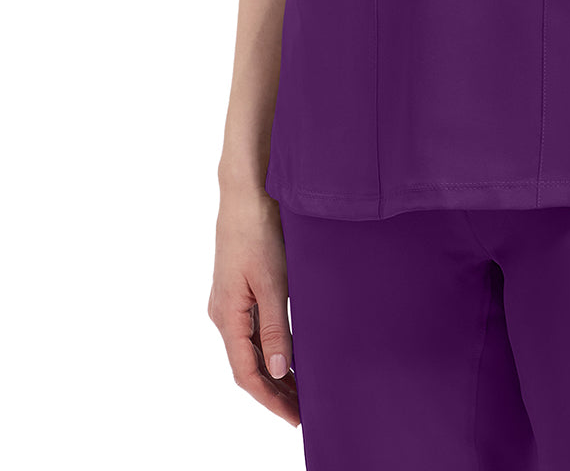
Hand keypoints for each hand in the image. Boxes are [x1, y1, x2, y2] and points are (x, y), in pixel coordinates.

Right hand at [208, 183, 299, 426]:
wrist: (246, 192)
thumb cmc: (258, 232)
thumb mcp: (272, 282)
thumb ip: (275, 328)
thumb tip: (278, 371)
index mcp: (227, 316)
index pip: (247, 373)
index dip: (271, 399)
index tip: (295, 418)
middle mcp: (224, 314)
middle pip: (249, 365)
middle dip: (275, 391)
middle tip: (304, 411)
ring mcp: (230, 302)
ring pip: (251, 349)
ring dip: (274, 371)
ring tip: (301, 390)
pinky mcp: (239, 289)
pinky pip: (253, 330)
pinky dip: (271, 348)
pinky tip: (289, 353)